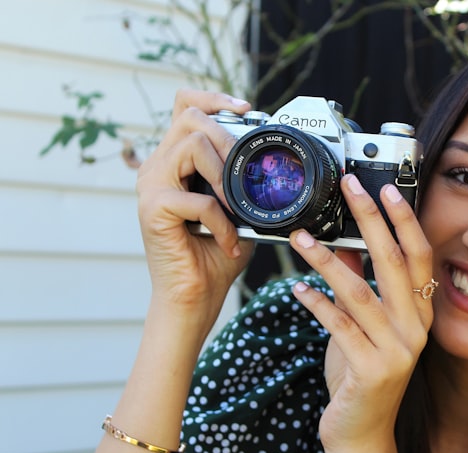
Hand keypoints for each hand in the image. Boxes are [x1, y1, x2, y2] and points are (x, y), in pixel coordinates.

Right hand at [136, 89, 253, 321]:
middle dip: (227, 137)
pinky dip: (222, 221)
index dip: (214, 98)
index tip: (246, 109)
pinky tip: (229, 241)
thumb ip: (244, 184)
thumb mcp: (239, 211)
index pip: (185, 105)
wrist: (196, 297)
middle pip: (189, 117)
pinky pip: (198, 199)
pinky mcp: (153, 209)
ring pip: (191, 145)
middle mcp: (157, 167)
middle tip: (245, 174)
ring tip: (236, 208)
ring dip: (224, 176)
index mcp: (175, 162)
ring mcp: (151, 186)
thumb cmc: (215, 257)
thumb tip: (273, 165)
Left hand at [289, 175, 433, 452]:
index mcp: (419, 315)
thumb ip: (358, 288)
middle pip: (394, 263)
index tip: (386, 188)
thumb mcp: (361, 327)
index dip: (404, 221)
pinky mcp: (373, 371)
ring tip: (300, 237)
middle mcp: (415, 330)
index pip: (418, 257)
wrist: (361, 435)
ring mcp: (397, 351)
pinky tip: (296, 288)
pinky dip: (317, 304)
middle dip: (370, 220)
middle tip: (349, 188)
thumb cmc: (359, 377)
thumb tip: (343, 244)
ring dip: (327, 261)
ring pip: (361, 292)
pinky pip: (340, 327)